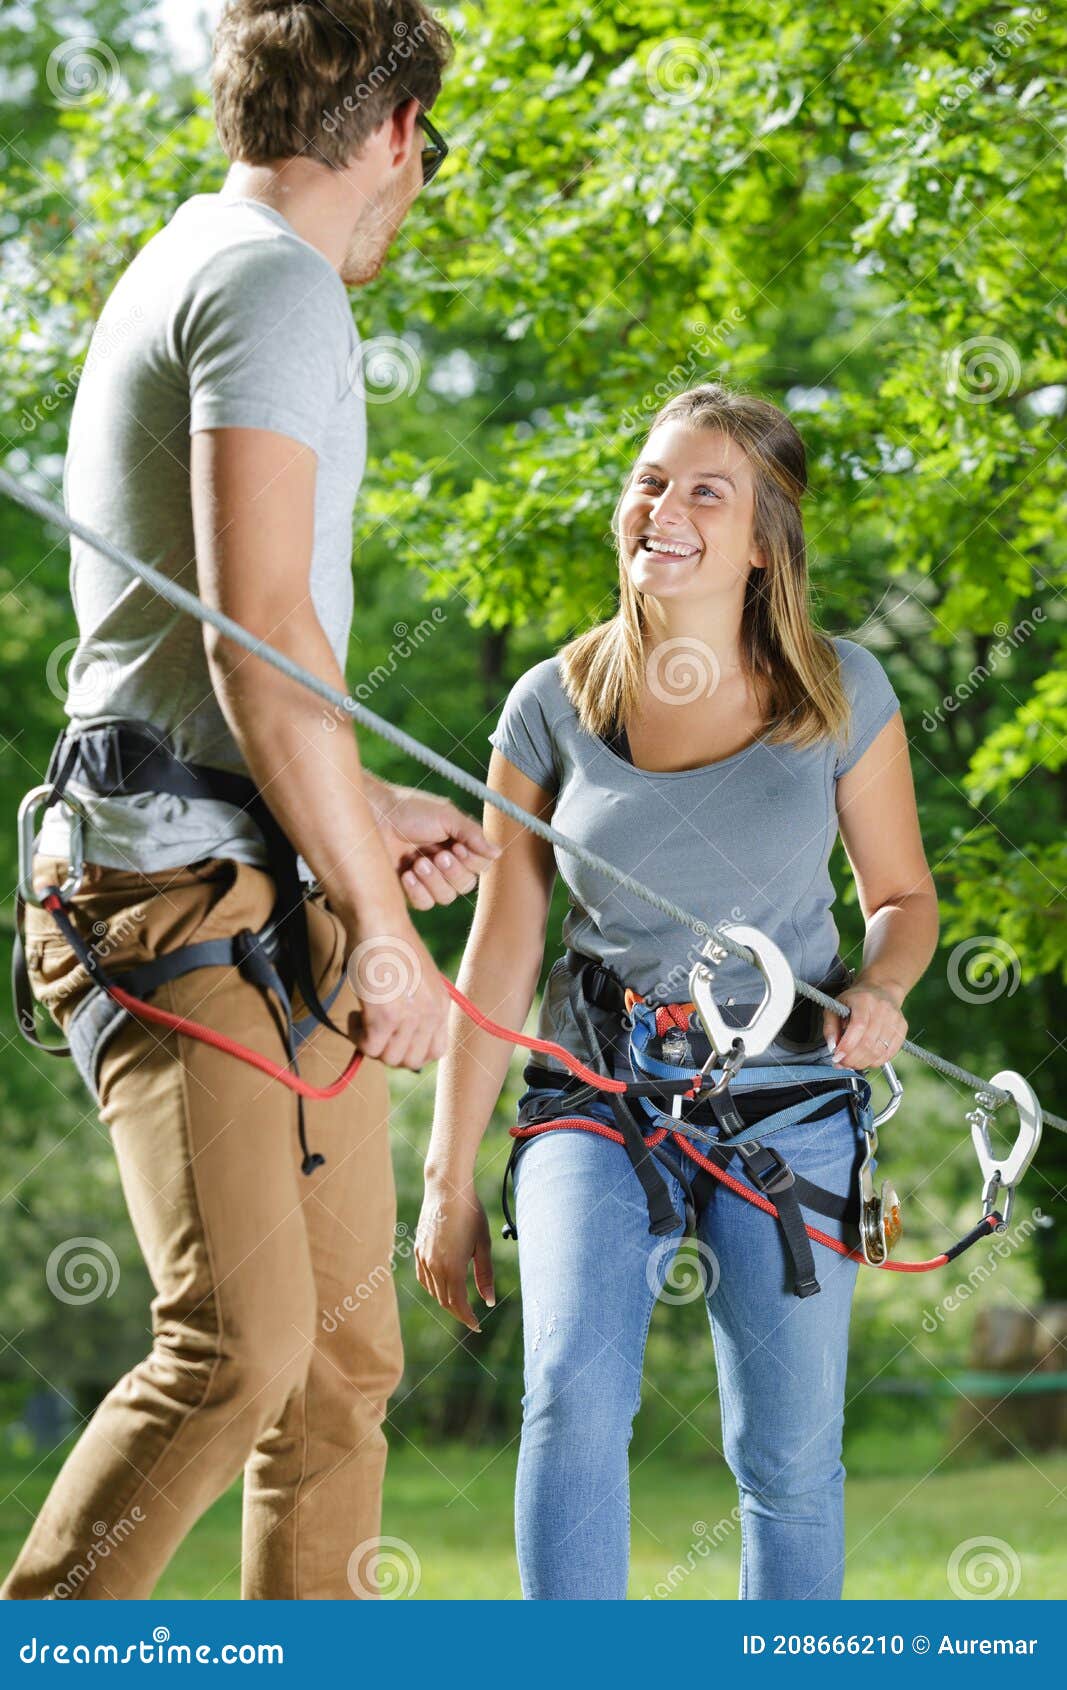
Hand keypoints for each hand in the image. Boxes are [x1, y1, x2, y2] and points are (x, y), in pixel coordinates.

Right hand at [343, 914, 450, 1070]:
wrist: (379, 923)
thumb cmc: (392, 945)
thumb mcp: (418, 980)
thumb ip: (418, 1007)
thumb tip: (399, 1034)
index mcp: (441, 1005)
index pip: (436, 1052)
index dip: (412, 1051)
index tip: (395, 1037)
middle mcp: (431, 1014)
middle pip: (412, 1061)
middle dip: (389, 1052)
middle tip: (374, 1030)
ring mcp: (410, 1017)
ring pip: (389, 1059)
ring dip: (371, 1044)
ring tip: (362, 1018)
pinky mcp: (385, 1017)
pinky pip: (369, 1048)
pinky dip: (357, 1037)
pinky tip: (355, 1014)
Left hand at [372, 783, 501, 910]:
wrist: (375, 816)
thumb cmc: (410, 810)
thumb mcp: (446, 817)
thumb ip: (472, 834)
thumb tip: (498, 853)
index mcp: (460, 845)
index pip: (482, 866)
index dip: (472, 861)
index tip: (458, 846)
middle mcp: (447, 865)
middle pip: (466, 885)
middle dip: (453, 872)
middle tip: (438, 855)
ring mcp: (428, 880)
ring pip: (446, 898)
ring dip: (435, 881)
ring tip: (418, 862)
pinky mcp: (409, 891)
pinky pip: (425, 904)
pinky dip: (418, 891)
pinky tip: (407, 874)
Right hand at [414, 1178, 494, 1331]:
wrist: (447, 1189)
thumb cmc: (471, 1213)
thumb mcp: (483, 1244)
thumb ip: (485, 1275)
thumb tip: (488, 1301)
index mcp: (452, 1267)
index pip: (459, 1304)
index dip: (468, 1318)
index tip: (478, 1326)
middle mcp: (434, 1266)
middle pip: (445, 1301)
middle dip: (459, 1313)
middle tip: (472, 1320)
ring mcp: (423, 1258)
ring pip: (433, 1291)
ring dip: (447, 1302)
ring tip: (461, 1305)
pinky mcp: (418, 1249)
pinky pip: (424, 1278)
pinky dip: (434, 1289)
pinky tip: (443, 1287)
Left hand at [823, 982, 907, 1070]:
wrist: (881, 990)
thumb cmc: (855, 1000)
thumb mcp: (835, 1007)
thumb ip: (830, 1027)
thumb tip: (833, 1047)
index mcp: (863, 1000)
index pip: (858, 1026)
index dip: (847, 1045)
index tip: (837, 1056)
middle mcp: (882, 1009)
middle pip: (868, 1042)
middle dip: (853, 1059)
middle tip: (842, 1063)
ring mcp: (895, 1019)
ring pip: (879, 1051)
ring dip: (863, 1063)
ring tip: (852, 1063)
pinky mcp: (902, 1028)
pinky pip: (890, 1053)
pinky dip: (876, 1061)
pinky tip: (866, 1060)